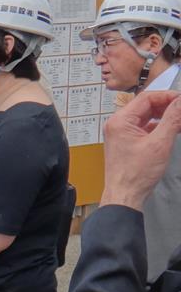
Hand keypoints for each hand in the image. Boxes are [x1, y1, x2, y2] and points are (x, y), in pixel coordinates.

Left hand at [100, 91, 180, 210]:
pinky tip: (172, 129)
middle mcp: (117, 124)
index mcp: (120, 121)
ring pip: (146, 117)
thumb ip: (172, 119)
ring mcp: (121, 133)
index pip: (146, 98)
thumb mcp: (159, 143)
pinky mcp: (126, 142)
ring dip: (164, 116)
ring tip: (180, 121)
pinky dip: (159, 126)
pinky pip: (144, 127)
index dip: (168, 97)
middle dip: (167, 106)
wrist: (124, 194)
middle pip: (146, 106)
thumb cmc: (136, 173)